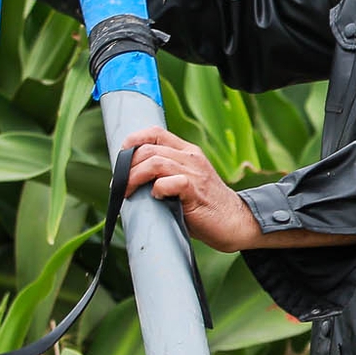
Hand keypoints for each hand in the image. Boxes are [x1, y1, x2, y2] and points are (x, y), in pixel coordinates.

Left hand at [122, 127, 264, 252]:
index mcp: (188, 152)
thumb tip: (130, 182)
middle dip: (127, 166)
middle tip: (119, 185)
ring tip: (128, 192)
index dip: (134, 139)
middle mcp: (191, 158)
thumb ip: (165, 176)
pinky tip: (155, 198)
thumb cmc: (206, 207)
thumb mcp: (185, 183)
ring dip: (135, 177)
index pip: (156, 132)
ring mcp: (195, 173)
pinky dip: (157, 189)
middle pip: (149, 148)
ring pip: (155, 162)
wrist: (236, 222)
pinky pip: (170, 182)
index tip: (120, 154)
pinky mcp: (196, 191)